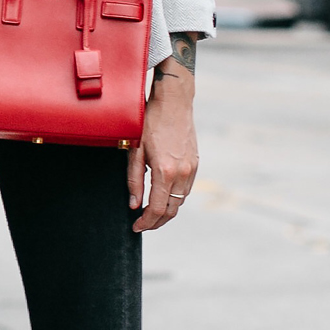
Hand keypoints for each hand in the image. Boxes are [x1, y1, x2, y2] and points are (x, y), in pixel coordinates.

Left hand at [128, 58, 197, 231]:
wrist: (174, 102)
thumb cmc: (150, 122)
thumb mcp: (135, 150)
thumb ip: (134, 180)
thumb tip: (134, 204)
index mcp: (165, 171)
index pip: (157, 208)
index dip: (146, 222)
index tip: (136, 227)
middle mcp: (182, 173)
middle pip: (171, 210)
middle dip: (156, 222)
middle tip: (142, 224)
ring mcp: (192, 169)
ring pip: (180, 201)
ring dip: (166, 211)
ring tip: (151, 212)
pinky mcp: (195, 163)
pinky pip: (186, 189)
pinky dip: (175, 198)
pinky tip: (163, 196)